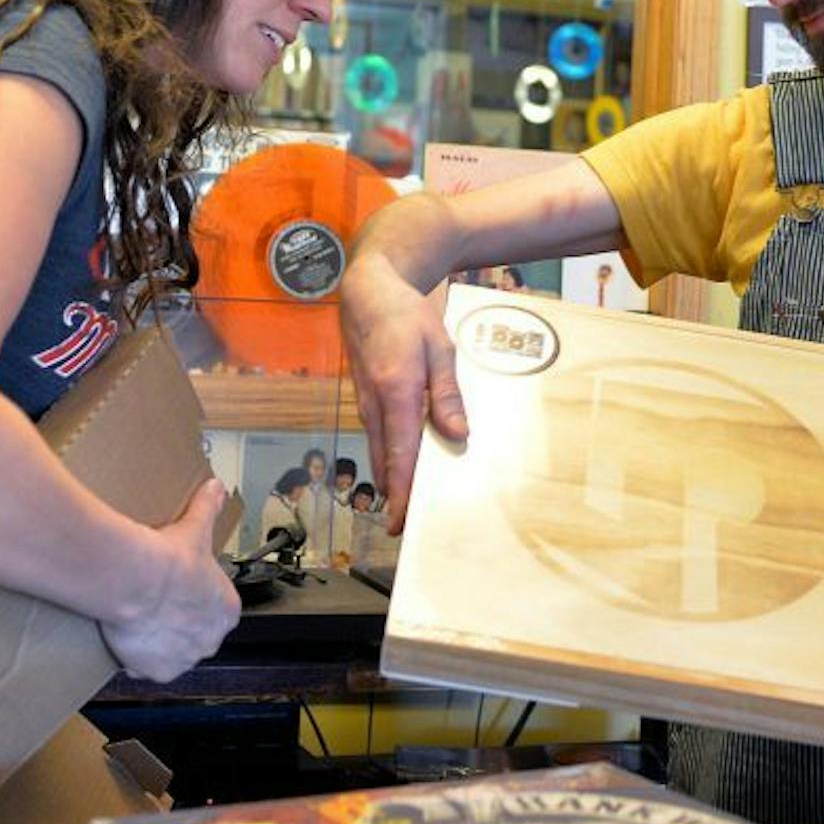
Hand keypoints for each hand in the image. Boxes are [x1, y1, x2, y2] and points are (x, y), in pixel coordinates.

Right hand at [99, 480, 240, 682]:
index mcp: (226, 611)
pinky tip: (127, 637)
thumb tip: (216, 487)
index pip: (215, 611)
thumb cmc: (168, 558)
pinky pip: (147, 668)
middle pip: (194, 635)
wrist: (136, 579)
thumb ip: (209, 508)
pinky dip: (138, 658)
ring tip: (138, 619)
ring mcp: (185, 658)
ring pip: (172, 653)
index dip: (193, 600)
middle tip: (154, 603)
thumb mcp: (195, 528)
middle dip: (176, 623)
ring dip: (159, 642)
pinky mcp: (158, 672)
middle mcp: (211, 640)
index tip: (175, 590)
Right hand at [342, 261, 466, 533]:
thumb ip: (447, 394)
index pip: (399, 454)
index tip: (403, 522)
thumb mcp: (439, 347)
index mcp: (395, 391)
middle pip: (386, 465)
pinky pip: (380, 440)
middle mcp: (374, 406)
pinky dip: (391, 462)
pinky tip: (407, 474)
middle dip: (396, 499)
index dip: (402, 493)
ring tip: (409, 513)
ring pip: (380, 456)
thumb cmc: (406, 315)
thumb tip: (457, 436)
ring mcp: (366, 406)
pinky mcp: (367, 403)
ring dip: (394, 484)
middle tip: (411, 532)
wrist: (368, 292)